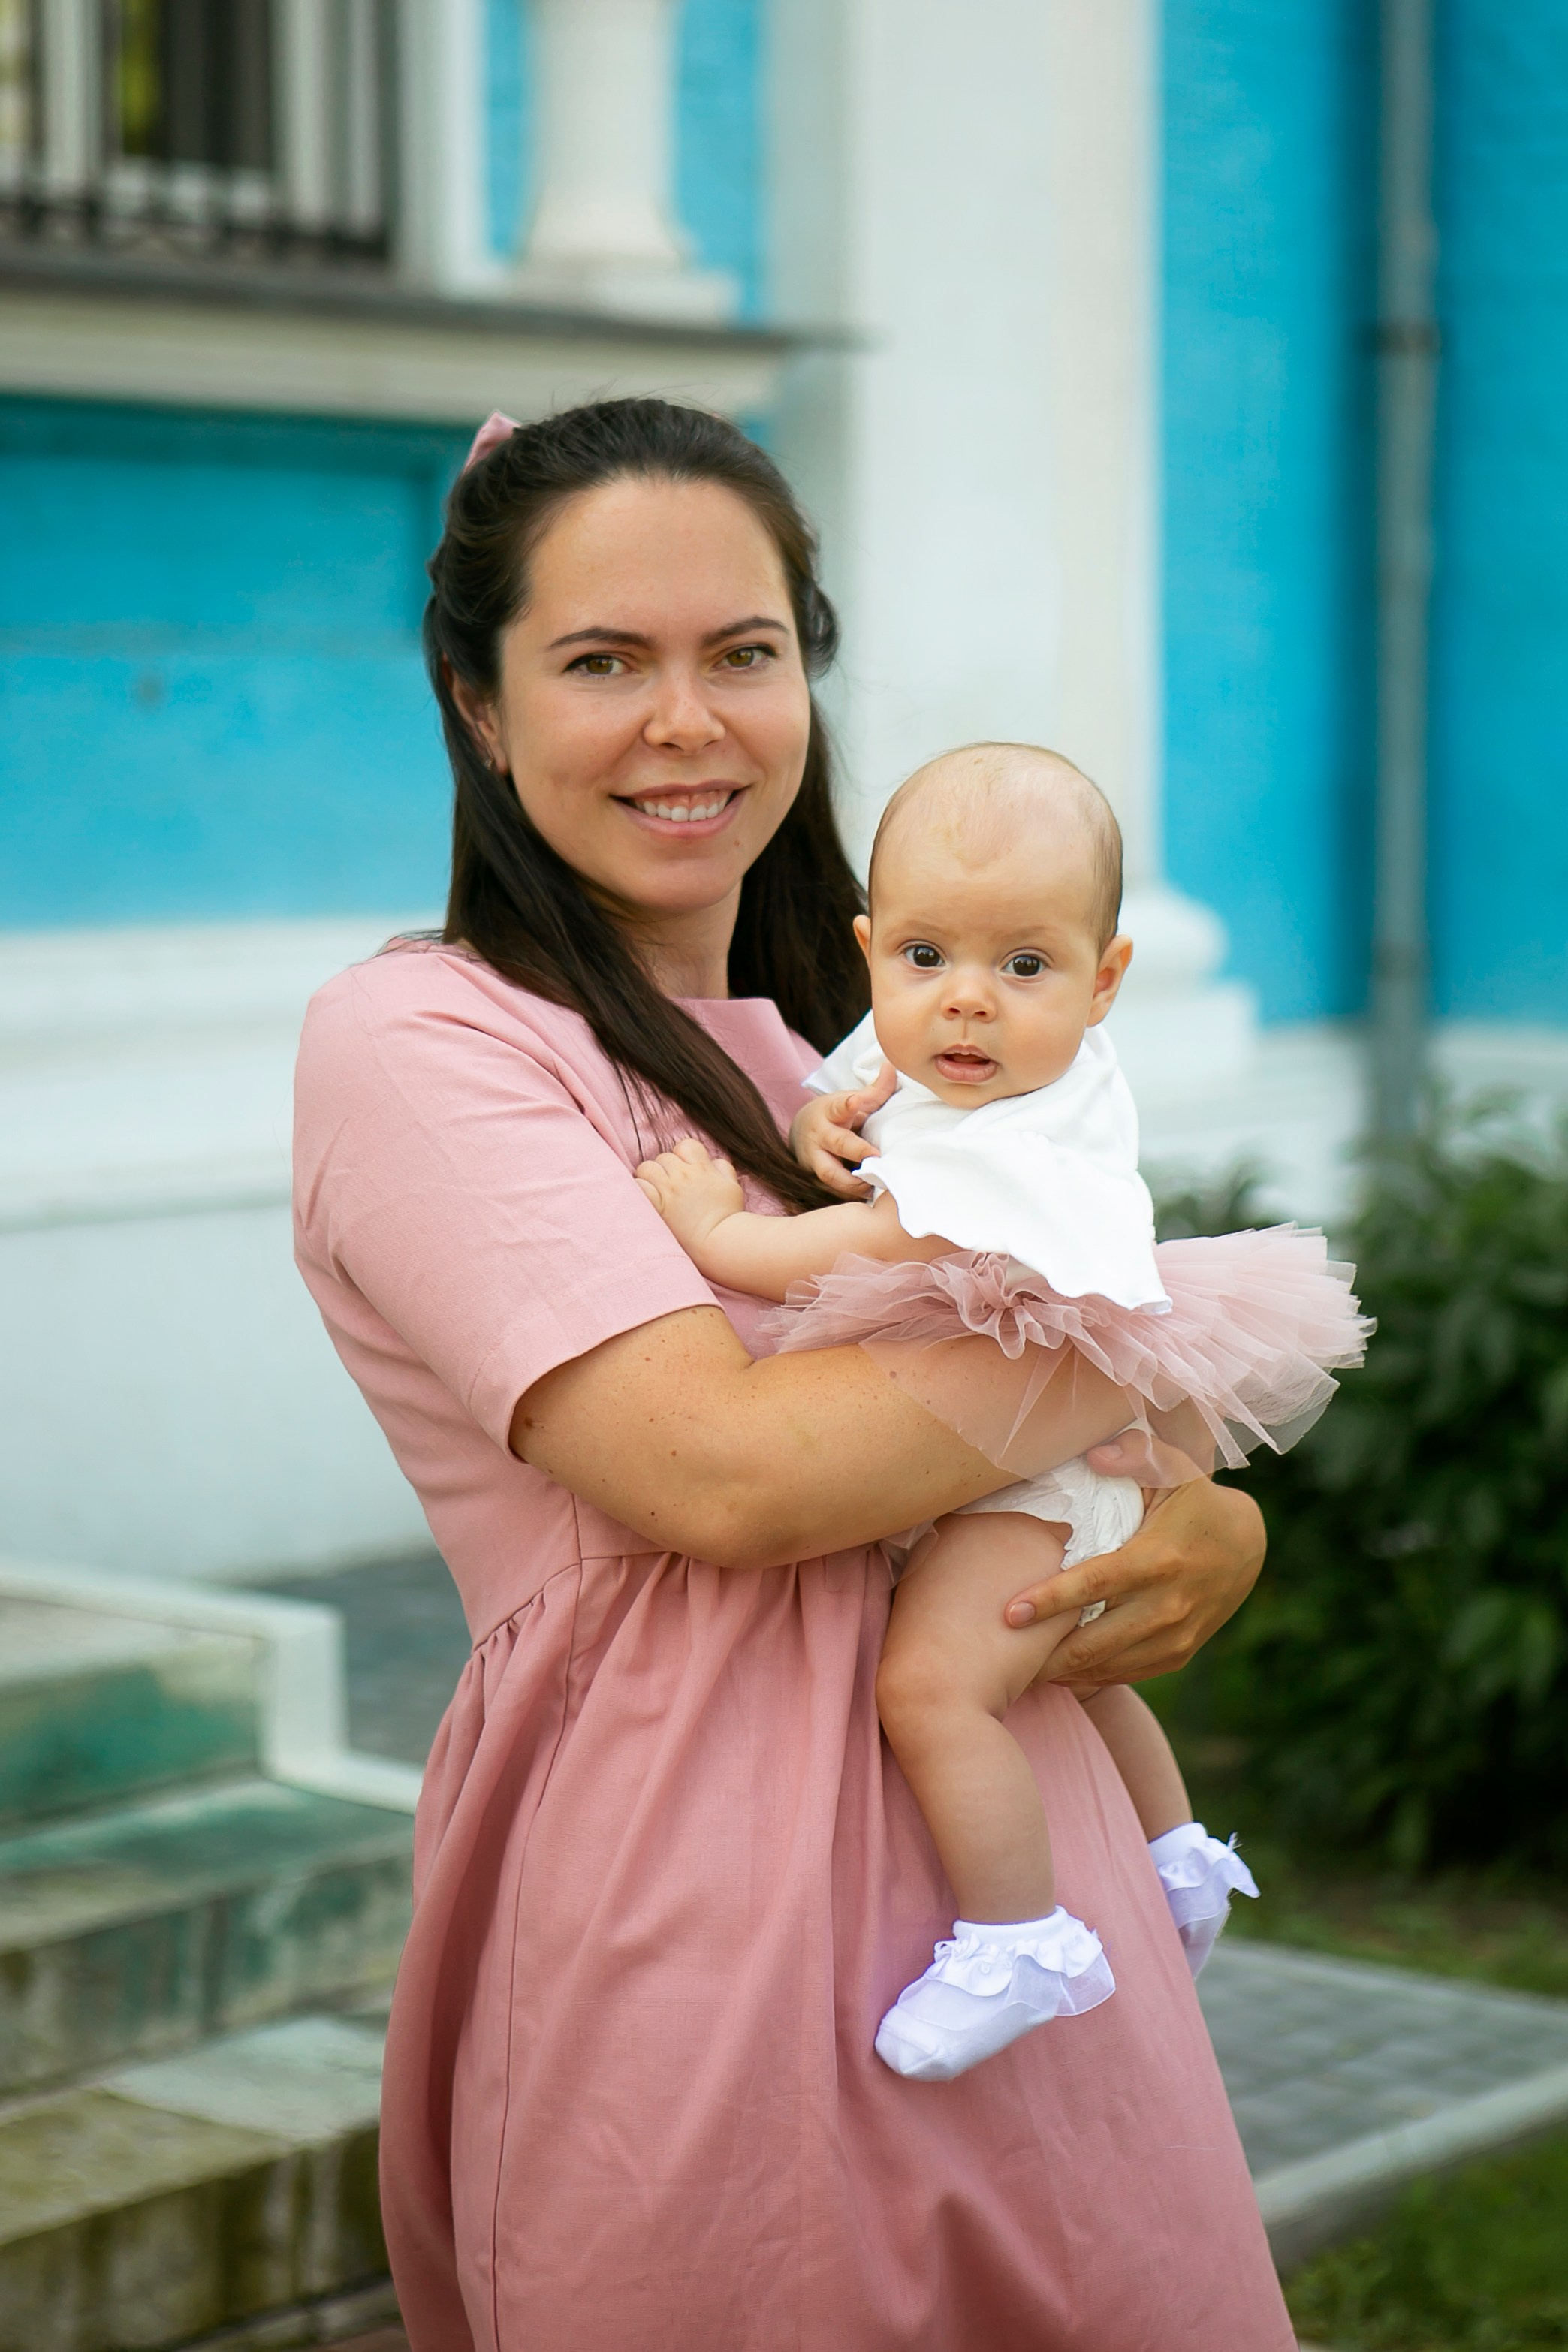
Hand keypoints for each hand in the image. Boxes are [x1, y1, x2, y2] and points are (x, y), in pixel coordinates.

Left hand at [635, 1137, 746, 1254]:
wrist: (719, 1241)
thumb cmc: (728, 1216)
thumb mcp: (732, 1187)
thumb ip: (723, 1168)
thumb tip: (712, 1161)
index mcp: (702, 1168)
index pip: (685, 1145)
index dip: (683, 1155)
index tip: (685, 1169)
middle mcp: (683, 1175)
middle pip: (663, 1157)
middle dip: (666, 1169)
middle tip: (670, 1185)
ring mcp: (668, 1190)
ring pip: (647, 1168)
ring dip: (649, 1176)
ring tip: (655, 1189)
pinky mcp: (657, 1206)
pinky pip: (639, 1187)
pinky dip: (640, 1189)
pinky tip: (646, 1197)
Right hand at [790, 1063, 897, 1198]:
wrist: (801, 1131)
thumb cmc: (835, 1115)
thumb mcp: (850, 1100)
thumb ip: (874, 1090)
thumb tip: (892, 1067)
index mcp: (829, 1112)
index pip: (838, 1106)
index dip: (847, 1104)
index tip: (855, 1101)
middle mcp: (818, 1136)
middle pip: (837, 1144)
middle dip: (857, 1152)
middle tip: (876, 1158)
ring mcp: (813, 1159)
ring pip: (830, 1174)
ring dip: (852, 1183)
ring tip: (872, 1186)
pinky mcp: (812, 1179)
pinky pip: (830, 1191)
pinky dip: (847, 1197)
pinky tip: (865, 1198)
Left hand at [1003, 1470, 1265, 1684]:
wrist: (1247, 1546)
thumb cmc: (1195, 1502)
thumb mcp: (1173, 1469)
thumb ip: (1134, 1456)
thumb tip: (1094, 1453)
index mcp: (1156, 1559)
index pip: (1094, 1584)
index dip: (1050, 1600)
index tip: (1008, 1613)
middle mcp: (1166, 1605)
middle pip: (1093, 1642)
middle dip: (1044, 1655)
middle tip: (998, 1657)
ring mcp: (1174, 1636)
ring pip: (1107, 1666)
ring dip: (1063, 1672)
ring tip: (1021, 1670)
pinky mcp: (1178, 1654)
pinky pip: (1127, 1675)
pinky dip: (1091, 1677)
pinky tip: (1059, 1673)